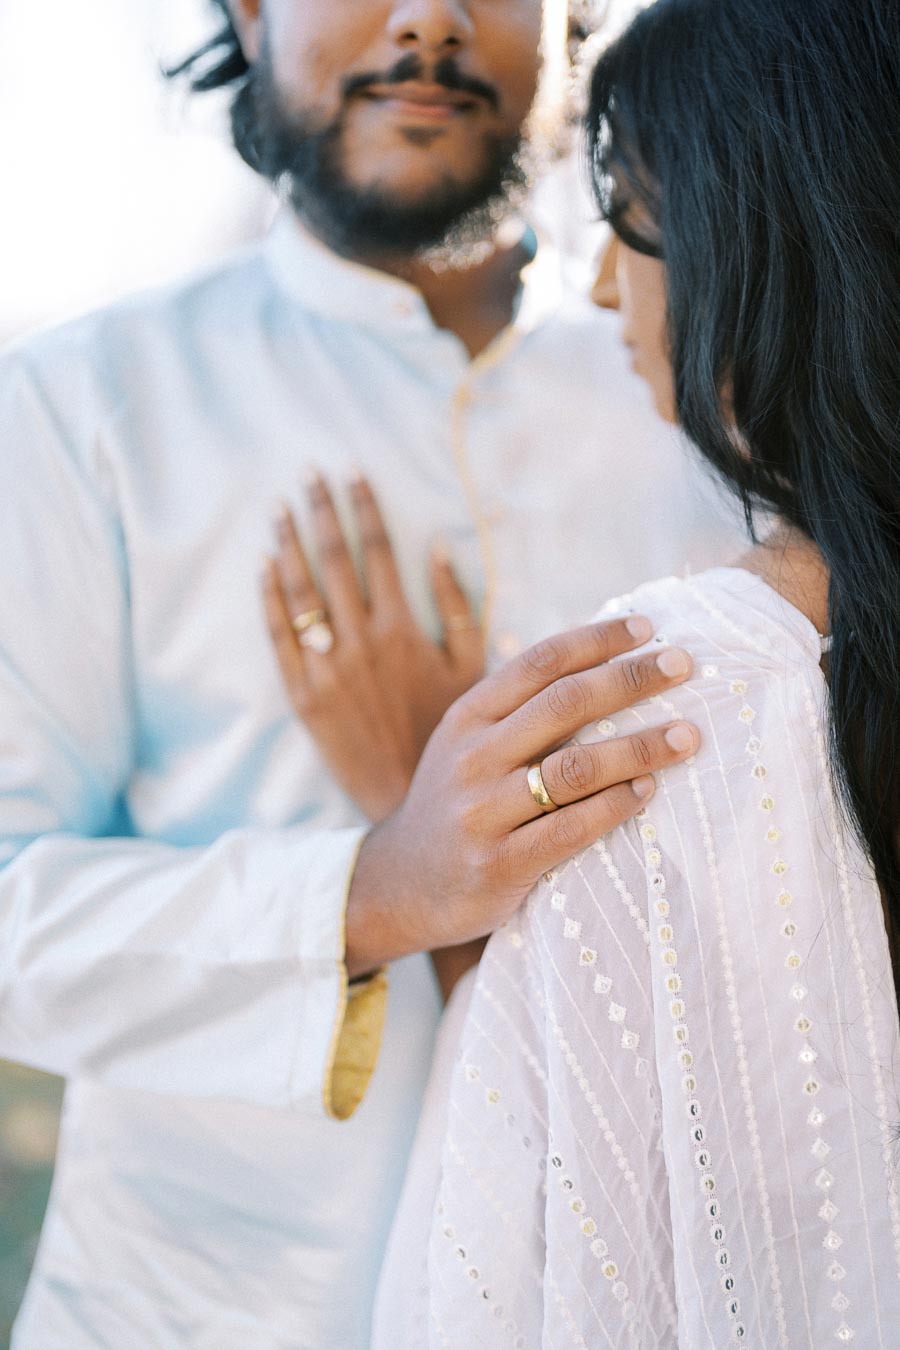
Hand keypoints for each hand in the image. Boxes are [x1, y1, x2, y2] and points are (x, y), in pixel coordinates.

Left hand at [262, 472, 484, 821]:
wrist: (412, 801)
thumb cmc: (446, 733)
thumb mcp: (470, 669)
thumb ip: (456, 606)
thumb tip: (439, 547)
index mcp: (403, 630)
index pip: (378, 551)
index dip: (363, 507)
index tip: (352, 470)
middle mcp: (361, 642)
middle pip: (334, 560)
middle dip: (321, 511)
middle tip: (308, 473)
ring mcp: (326, 668)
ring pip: (301, 592)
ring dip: (289, 544)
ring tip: (279, 509)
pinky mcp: (302, 696)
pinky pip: (279, 637)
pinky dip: (270, 597)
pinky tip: (265, 566)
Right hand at [346, 617, 698, 975]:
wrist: (401, 885)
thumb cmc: (456, 804)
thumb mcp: (467, 745)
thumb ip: (518, 711)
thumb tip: (602, 663)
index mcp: (468, 717)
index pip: (539, 662)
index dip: (596, 640)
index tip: (646, 627)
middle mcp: (473, 757)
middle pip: (564, 704)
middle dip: (630, 679)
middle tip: (684, 664)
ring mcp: (483, 811)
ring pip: (574, 767)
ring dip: (639, 747)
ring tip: (687, 736)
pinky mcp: (499, 864)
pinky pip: (570, 829)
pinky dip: (615, 806)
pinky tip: (648, 792)